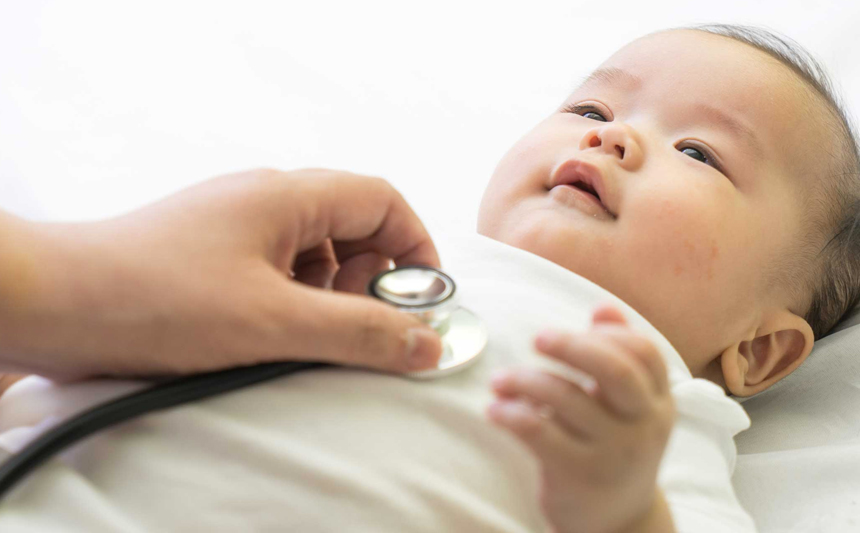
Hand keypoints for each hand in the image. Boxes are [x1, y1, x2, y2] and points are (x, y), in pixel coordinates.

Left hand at [0, 168, 442, 378]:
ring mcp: (233, 228)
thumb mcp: (273, 324)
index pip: (380, 201)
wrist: (52, 302)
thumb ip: (358, 333)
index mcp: (286, 197)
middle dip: (370, 281)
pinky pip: (274, 273)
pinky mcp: (209, 256)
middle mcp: (263, 202)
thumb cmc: (156, 300)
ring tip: (308, 342)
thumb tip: (427, 345)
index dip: (414, 247)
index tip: (421, 301)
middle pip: (350, 229)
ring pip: (311, 256)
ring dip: (328, 299)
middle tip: (362, 331)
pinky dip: (290, 305)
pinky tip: (271, 340)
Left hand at [487, 305, 674, 532]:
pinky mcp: (578, 475)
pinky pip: (539, 433)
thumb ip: (618, 357)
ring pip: (567, 400)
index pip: (644, 352)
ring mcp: (612, 452)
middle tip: (537, 338)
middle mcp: (643, 425)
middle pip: (615, 371)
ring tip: (499, 380)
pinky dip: (511, 415)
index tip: (579, 329)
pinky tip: (494, 410)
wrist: (618, 524)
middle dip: (572, 346)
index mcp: (658, 402)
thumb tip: (604, 308)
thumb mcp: (629, 408)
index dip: (610, 333)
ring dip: (525, 380)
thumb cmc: (615, 449)